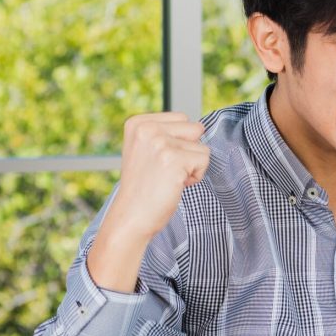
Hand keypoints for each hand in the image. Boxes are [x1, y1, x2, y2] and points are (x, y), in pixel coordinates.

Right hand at [110, 112, 209, 240]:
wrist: (131, 216)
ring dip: (192, 166)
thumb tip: (201, 127)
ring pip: (202, 146)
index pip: (182, 118)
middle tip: (166, 170)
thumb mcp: (146, 150)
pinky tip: (176, 185)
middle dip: (189, 151)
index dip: (179, 142)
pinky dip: (196, 176)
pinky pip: (204, 160)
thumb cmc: (144, 187)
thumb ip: (166, 133)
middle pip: (195, 129)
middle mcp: (147, 129)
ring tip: (169, 178)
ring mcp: (160, 143)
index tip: (160, 160)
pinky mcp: (174, 160)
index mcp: (138, 123)